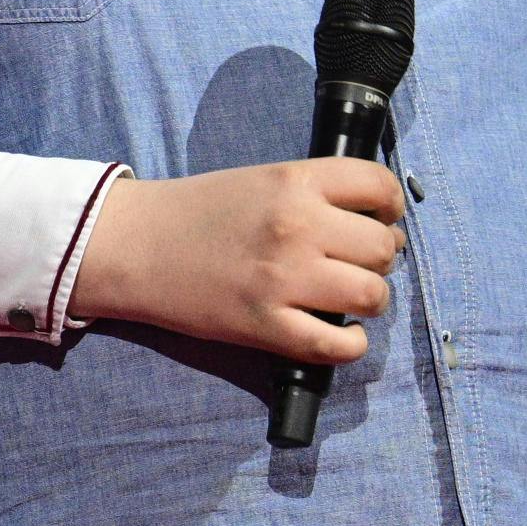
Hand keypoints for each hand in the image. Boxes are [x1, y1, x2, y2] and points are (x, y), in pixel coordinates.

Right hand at [72, 159, 402, 366]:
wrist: (135, 245)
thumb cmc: (197, 212)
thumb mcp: (261, 180)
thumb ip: (315, 194)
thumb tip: (373, 223)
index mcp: (295, 182)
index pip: (379, 186)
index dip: (390, 206)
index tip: (381, 218)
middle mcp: (296, 227)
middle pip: (382, 248)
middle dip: (378, 258)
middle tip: (356, 262)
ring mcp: (283, 279)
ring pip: (372, 296)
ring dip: (368, 299)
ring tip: (345, 296)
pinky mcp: (266, 326)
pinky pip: (339, 345)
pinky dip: (350, 345)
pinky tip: (339, 334)